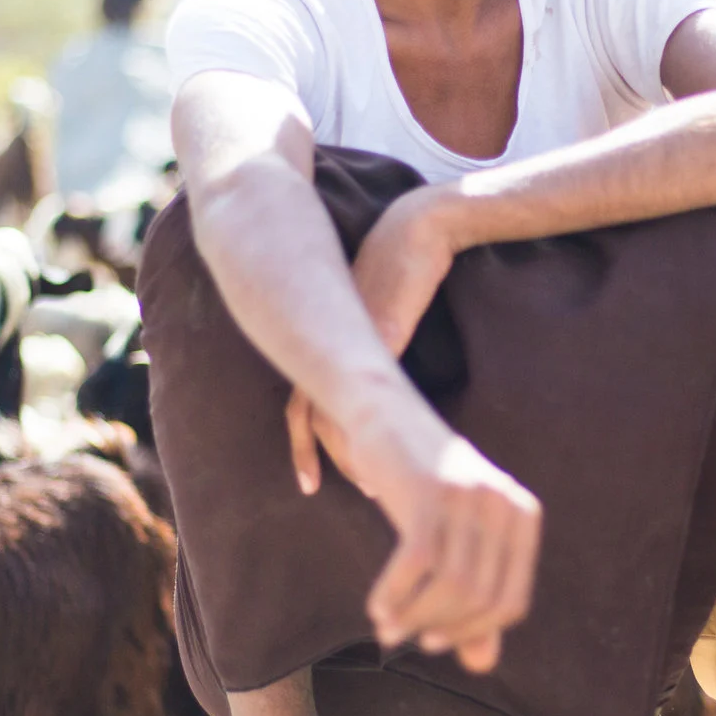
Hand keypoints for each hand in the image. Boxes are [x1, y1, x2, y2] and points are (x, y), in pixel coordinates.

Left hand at [288, 187, 459, 493]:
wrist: (417, 228)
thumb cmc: (402, 265)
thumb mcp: (376, 310)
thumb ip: (370, 343)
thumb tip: (377, 373)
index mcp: (322, 339)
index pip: (298, 401)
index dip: (300, 440)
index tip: (307, 474)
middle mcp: (327, 343)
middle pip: (305, 412)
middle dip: (311, 455)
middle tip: (311, 487)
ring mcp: (352, 343)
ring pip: (333, 413)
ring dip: (347, 457)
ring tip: (366, 487)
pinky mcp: (381, 340)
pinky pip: (366, 396)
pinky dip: (370, 434)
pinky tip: (390, 457)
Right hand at [309, 383, 540, 672]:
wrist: (385, 415)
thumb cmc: (421, 485)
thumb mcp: (454, 540)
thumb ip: (474, 600)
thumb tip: (482, 666)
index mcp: (524, 516)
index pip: (511, 602)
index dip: (473, 632)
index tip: (435, 642)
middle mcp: (505, 505)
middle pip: (480, 598)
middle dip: (438, 628)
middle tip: (402, 638)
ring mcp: (470, 496)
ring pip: (451, 587)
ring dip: (413, 617)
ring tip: (387, 628)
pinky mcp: (432, 492)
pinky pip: (416, 566)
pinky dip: (393, 596)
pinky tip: (377, 608)